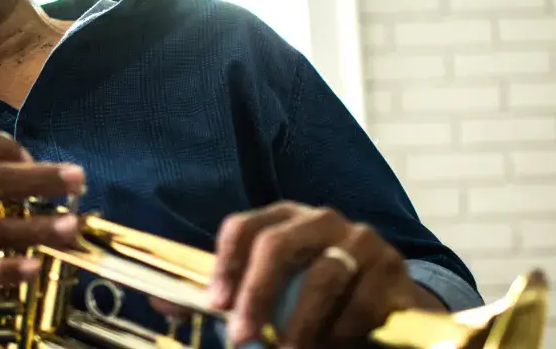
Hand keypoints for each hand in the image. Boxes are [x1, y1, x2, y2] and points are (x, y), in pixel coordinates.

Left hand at [207, 201, 441, 348]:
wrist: (385, 303)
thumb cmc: (314, 296)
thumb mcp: (269, 293)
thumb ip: (222, 297)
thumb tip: (162, 304)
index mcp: (283, 219)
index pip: (244, 227)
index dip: (225, 265)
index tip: (215, 306)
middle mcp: (321, 218)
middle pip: (278, 245)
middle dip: (256, 295)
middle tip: (242, 339)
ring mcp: (360, 239)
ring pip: (323, 277)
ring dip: (300, 324)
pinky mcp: (393, 268)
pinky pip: (362, 302)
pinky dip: (341, 332)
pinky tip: (332, 345)